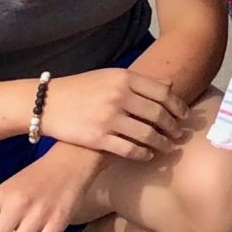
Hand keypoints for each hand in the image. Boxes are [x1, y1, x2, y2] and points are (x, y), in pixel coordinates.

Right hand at [40, 67, 190, 159]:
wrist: (46, 103)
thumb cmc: (82, 89)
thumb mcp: (111, 76)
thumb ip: (139, 82)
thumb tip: (170, 85)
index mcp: (125, 78)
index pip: (163, 93)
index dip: (178, 106)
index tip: (185, 115)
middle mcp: (119, 96)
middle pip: (158, 115)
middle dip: (173, 127)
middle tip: (180, 134)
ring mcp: (109, 118)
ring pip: (147, 134)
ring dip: (162, 143)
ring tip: (168, 148)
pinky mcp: (98, 138)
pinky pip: (128, 149)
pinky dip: (142, 154)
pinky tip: (148, 156)